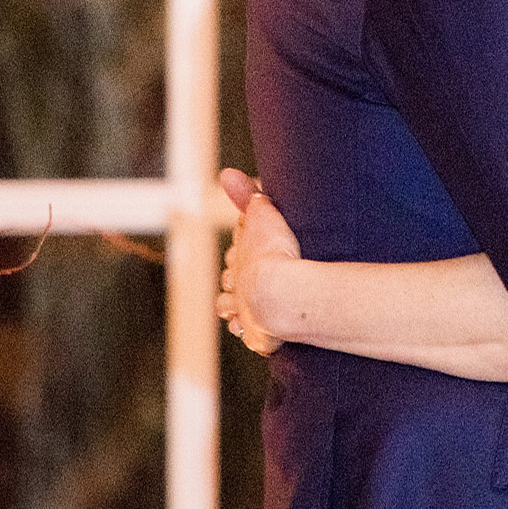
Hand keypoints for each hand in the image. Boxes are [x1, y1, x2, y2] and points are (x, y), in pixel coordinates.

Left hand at [217, 168, 299, 357]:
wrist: (282, 297)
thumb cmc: (276, 256)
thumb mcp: (264, 217)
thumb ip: (248, 194)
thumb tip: (225, 173)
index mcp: (242, 254)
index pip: (239, 245)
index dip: (246, 241)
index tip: (254, 238)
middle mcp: (238, 284)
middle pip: (230, 275)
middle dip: (236, 273)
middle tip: (251, 271)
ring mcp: (244, 311)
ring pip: (228, 306)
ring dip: (234, 303)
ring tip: (245, 302)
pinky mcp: (256, 335)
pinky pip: (245, 332)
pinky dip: (246, 328)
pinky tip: (253, 326)